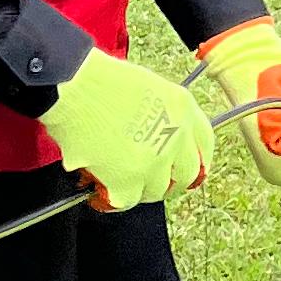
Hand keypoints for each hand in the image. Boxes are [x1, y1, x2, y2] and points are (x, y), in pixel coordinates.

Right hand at [44, 49, 212, 213]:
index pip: (204, 143)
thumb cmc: (99, 80)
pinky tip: (102, 191)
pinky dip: (114, 198)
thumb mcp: (147, 87)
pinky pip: (128, 200)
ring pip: (156, 190)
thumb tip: (155, 135)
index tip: (188, 168)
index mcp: (183, 107)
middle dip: (170, 181)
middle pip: (186, 174)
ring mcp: (155, 159)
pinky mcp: (129, 178)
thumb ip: (161, 113)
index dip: (197, 160)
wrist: (75, 87)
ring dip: (139, 189)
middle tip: (151, 181)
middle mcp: (176, 134)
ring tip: (119, 180)